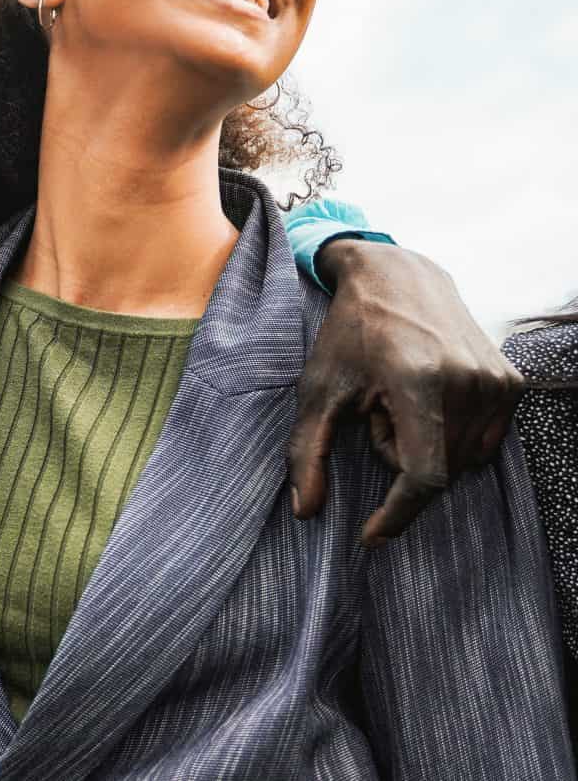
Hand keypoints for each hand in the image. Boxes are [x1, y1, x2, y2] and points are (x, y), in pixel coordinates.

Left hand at [289, 240, 524, 544]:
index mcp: (419, 381)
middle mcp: (467, 381)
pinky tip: (426, 398)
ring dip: (425, 446)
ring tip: (399, 400)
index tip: (372, 537)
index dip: (398, 515)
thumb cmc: (350, 333)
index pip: (423, 475)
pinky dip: (450, 435)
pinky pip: (482, 443)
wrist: (397, 277)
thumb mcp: (317, 390)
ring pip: (461, 460)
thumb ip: (306, 454)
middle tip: (376, 413)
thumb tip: (304, 513)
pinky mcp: (511, 382)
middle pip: (438, 470)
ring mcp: (496, 381)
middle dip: (400, 457)